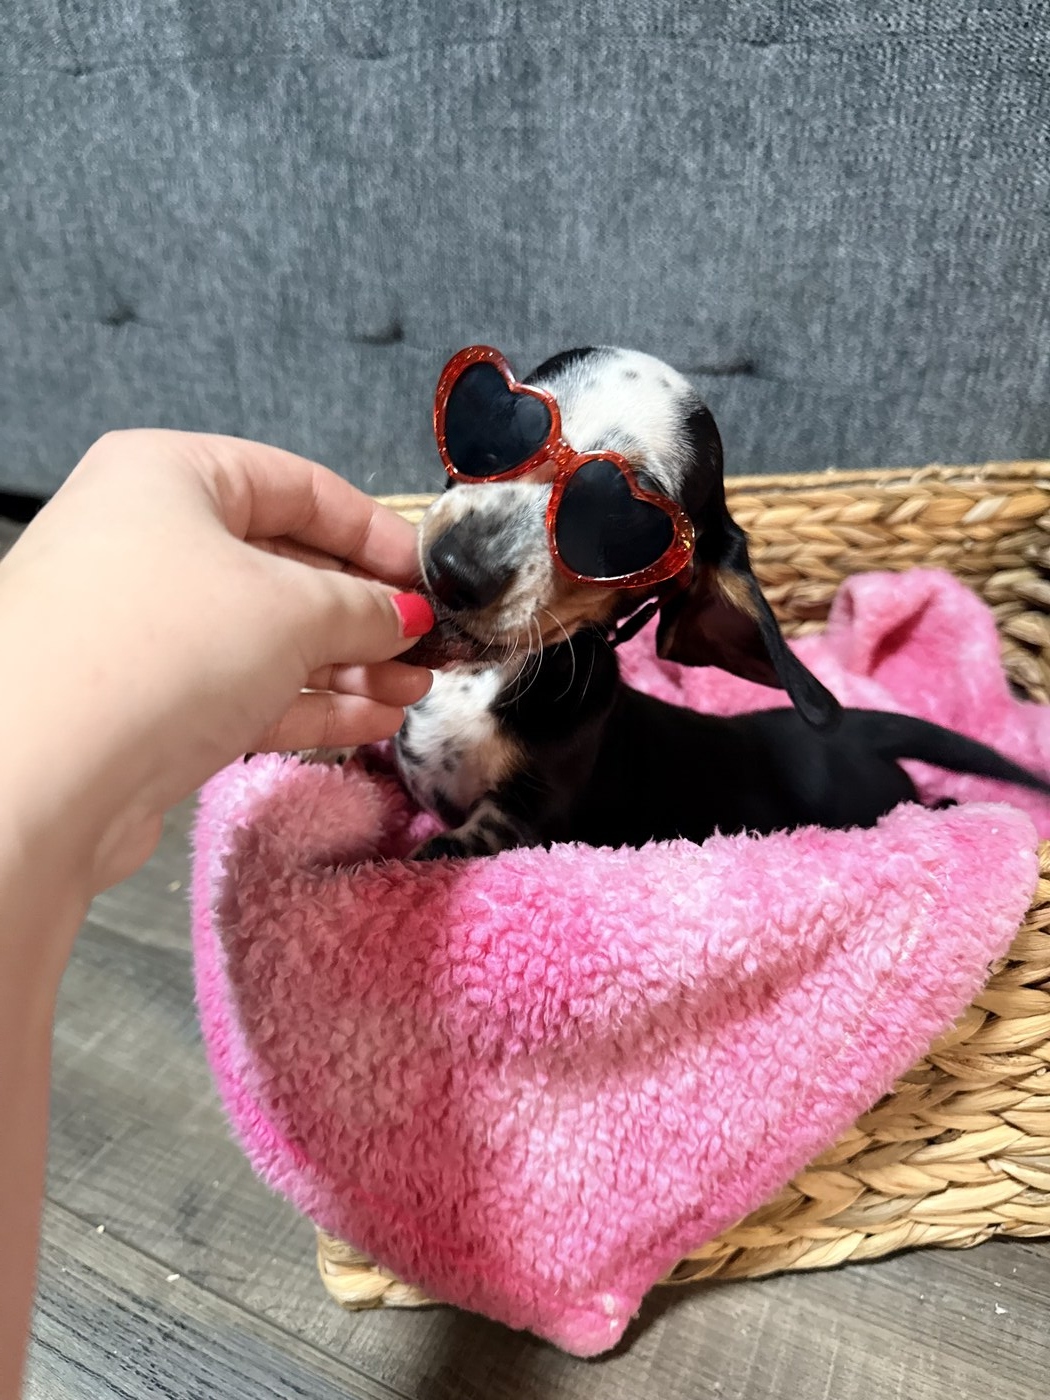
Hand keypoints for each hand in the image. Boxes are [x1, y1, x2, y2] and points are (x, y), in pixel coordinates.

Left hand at [0, 429, 433, 892]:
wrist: (44, 775)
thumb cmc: (151, 650)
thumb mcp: (291, 608)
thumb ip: (364, 608)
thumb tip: (406, 617)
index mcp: (169, 478)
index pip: (297, 486)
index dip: (374, 532)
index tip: (428, 574)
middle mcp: (148, 543)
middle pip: (285, 566)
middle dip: (366, 612)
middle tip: (427, 642)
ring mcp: (145, 627)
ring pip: (268, 638)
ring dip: (348, 667)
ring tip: (412, 691)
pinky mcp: (148, 703)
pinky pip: (246, 691)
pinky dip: (310, 705)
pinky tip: (370, 720)